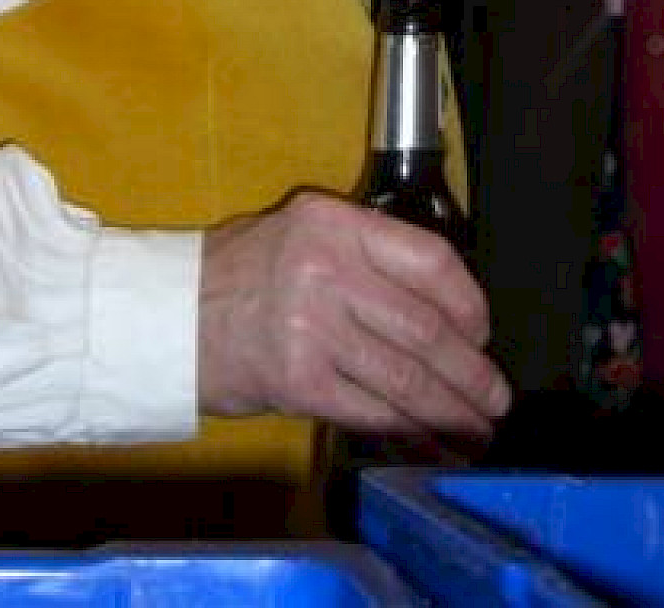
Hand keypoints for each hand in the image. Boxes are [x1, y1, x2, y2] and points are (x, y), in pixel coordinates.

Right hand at [198, 189, 510, 437]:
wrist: (168, 317)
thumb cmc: (240, 275)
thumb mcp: (304, 235)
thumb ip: (367, 257)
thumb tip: (444, 311)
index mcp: (333, 221)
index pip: (427, 257)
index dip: (468, 301)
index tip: (482, 332)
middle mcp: (325, 266)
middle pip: (423, 326)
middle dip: (469, 370)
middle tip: (495, 396)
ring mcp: (311, 325)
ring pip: (404, 375)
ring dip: (449, 408)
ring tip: (477, 428)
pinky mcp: (297, 379)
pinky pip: (369, 409)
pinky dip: (406, 431)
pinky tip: (429, 442)